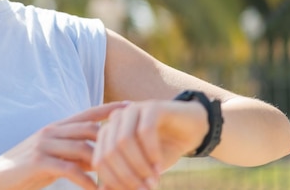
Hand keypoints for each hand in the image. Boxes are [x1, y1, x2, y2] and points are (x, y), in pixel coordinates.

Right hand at [0, 102, 127, 189]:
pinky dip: (89, 182)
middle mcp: (52, 131)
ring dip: (107, 166)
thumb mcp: (51, 157)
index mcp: (56, 127)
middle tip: (134, 157)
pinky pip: (72, 170)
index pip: (87, 113)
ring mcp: (45, 144)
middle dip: (115, 143)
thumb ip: (73, 154)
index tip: (131, 106)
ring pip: (85, 149)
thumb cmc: (25, 169)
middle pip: (92, 130)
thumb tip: (99, 159)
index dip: (109, 109)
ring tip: (124, 180)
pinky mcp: (39, 161)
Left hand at [92, 100, 207, 189]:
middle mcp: (115, 120)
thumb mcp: (141, 169)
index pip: (99, 161)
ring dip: (139, 166)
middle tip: (145, 189)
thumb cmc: (162, 152)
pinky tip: (159, 165)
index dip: (113, 181)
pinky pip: (145, 131)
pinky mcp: (152, 107)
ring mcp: (132, 110)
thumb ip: (123, 178)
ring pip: (124, 141)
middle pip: (110, 151)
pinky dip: (151, 153)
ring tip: (153, 180)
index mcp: (107, 134)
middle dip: (127, 176)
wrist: (190, 130)